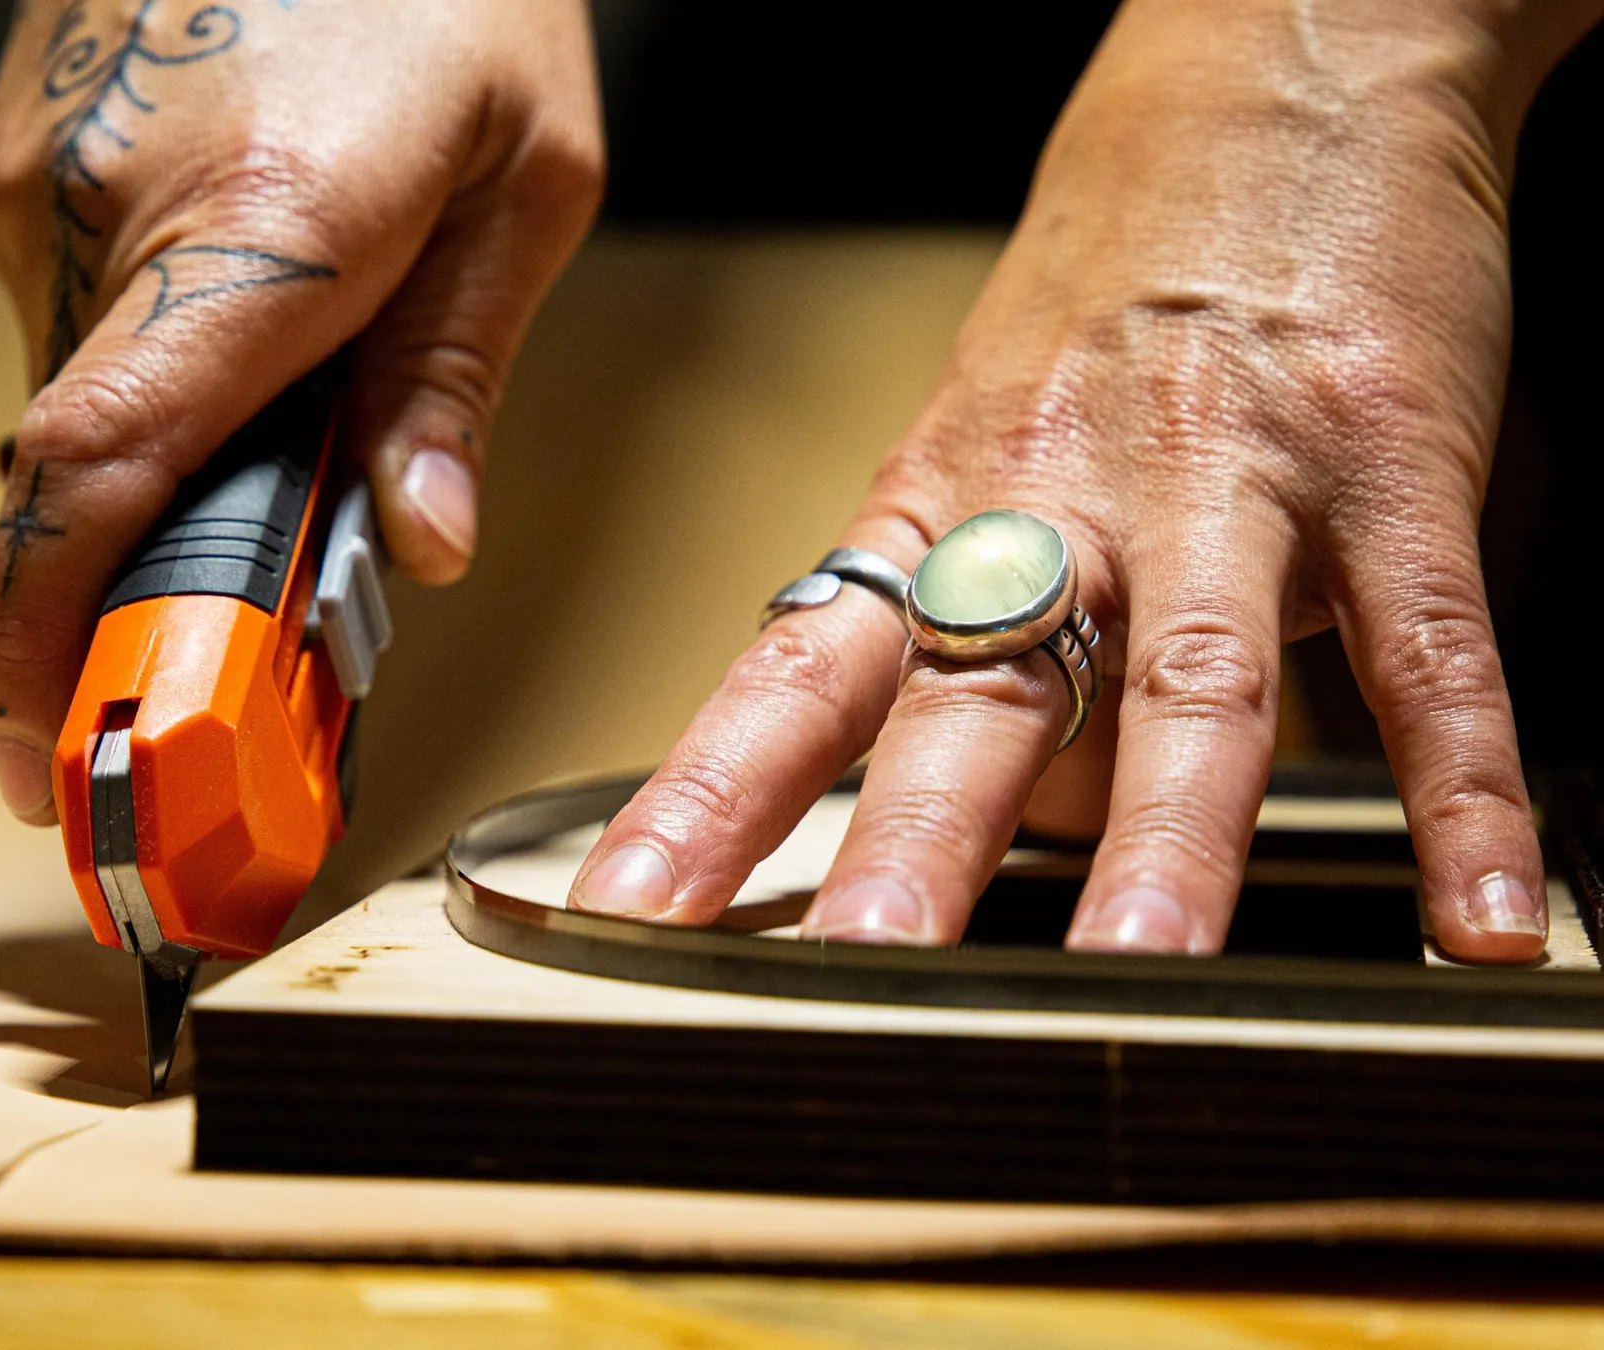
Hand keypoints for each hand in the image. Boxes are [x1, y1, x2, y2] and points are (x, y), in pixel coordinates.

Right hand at [0, 0, 601, 822]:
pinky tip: (252, 320)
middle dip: (168, 575)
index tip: (45, 754)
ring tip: (300, 412)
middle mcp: (103, 210)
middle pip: (96, 478)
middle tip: (263, 623)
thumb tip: (420, 537)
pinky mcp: (23, 168)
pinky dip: (158, 374)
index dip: (47, 644)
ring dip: (179, 459)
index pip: (100, 482)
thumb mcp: (525, 182)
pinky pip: (79, 329)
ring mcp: (39, 185)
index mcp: (254, 228)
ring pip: (88, 406)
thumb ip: (457, 374)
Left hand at [569, 0, 1599, 962]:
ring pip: (1191, 679)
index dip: (712, 794)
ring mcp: (1228, 485)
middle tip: (848, 962)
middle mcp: (1066, 500)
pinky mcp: (1390, 469)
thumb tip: (1001, 820)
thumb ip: (976, 629)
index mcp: (945, 500)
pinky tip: (1476, 918)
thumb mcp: (988, 439)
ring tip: (1138, 971)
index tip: (635, 909)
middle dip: (910, 839)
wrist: (1265, 77)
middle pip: (971, 689)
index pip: (799, 673)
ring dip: (1168, 840)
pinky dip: (1460, 794)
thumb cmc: (1110, 279)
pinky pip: (1430, 655)